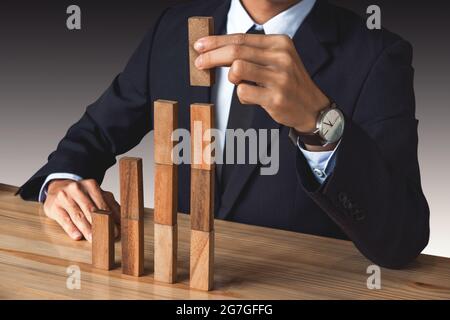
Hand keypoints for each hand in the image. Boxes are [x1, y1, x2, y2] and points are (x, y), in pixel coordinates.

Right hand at [43, 179, 119, 241]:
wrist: (57, 187)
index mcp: (90, 185)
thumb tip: (121, 220)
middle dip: (99, 225)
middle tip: (106, 237)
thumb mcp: (96, 194)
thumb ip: (109, 204)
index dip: (110, 218)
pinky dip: (71, 229)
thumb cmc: (81, 194)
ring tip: (94, 239)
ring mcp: (64, 197)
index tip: (116, 230)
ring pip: (78, 216)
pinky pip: (64, 220)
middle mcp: (77, 189)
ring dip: (87, 230)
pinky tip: (77, 236)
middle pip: (90, 210)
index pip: (102, 204)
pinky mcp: (53, 207)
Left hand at [194, 33, 330, 132]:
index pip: (241, 38)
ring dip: (231, 78)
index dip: (216, 41)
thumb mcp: (276, 60)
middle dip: (212, 56)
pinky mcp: (275, 98)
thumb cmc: (287, 82)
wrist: (311, 107)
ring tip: (238, 83)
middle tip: (198, 63)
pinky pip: (243, 93)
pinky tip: (253, 97)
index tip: (199, 46)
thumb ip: (251, 54)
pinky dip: (241, 95)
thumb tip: (216, 52)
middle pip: (236, 51)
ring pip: (237, 70)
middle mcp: (281, 57)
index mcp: (280, 43)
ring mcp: (279, 78)